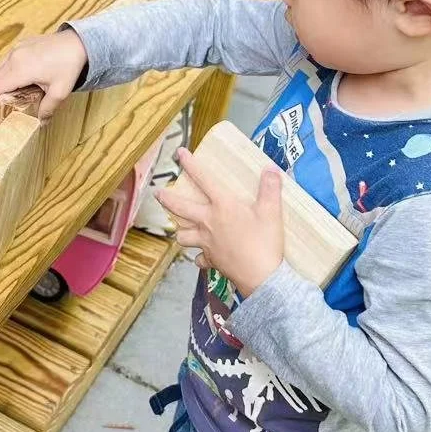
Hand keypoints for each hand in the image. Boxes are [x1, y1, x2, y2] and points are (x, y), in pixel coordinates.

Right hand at [0, 29, 86, 119]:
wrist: (76, 43)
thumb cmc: (68, 65)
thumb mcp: (60, 92)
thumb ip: (47, 109)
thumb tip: (41, 122)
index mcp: (21, 69)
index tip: (8, 105)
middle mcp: (14, 57)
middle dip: (0, 90)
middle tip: (13, 98)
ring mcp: (17, 48)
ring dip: (4, 79)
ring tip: (19, 86)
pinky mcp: (21, 43)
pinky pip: (7, 58)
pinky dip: (9, 68)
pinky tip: (25, 74)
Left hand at [159, 147, 284, 297]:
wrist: (262, 277)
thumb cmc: (265, 242)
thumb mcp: (272, 212)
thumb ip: (270, 188)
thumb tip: (270, 168)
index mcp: (222, 206)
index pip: (203, 179)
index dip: (190, 164)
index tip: (179, 154)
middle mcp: (209, 222)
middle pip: (180, 208)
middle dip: (167, 199)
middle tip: (158, 193)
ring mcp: (207, 243)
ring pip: (183, 236)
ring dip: (180, 231)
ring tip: (180, 228)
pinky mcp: (211, 260)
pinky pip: (200, 258)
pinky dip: (199, 257)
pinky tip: (201, 257)